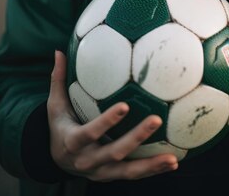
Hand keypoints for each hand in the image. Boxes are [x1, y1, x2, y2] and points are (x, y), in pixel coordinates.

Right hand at [47, 50, 178, 180]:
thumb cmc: (59, 126)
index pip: (90, 132)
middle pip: (114, 151)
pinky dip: (154, 170)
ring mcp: (102, 171)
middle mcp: (88, 160)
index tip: (124, 105)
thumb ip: (58, 80)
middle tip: (156, 120)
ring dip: (151, 165)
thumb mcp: (54, 106)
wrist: (57, 161)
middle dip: (136, 138)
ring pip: (128, 171)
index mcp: (73, 142)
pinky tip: (174, 162)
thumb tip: (58, 51)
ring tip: (172, 158)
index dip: (106, 122)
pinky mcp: (113, 176)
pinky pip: (135, 175)